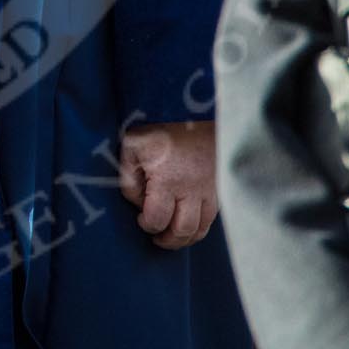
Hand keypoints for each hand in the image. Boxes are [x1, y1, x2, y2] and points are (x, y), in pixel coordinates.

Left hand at [119, 120, 216, 248]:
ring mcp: (209, 189)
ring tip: (171, 235)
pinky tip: (188, 223)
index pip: (157, 219)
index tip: (141, 219)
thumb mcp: (133, 146)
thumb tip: (138, 202)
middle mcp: (192, 189)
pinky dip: (200, 226)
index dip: (146, 225)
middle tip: (156, 236)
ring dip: (185, 238)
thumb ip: (129, 177)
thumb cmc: (158, 128)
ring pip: (202, 228)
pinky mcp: (219, 186)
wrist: (192, 108)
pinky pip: (213, 217)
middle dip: (167, 240)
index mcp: (168, 179)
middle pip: (183, 230)